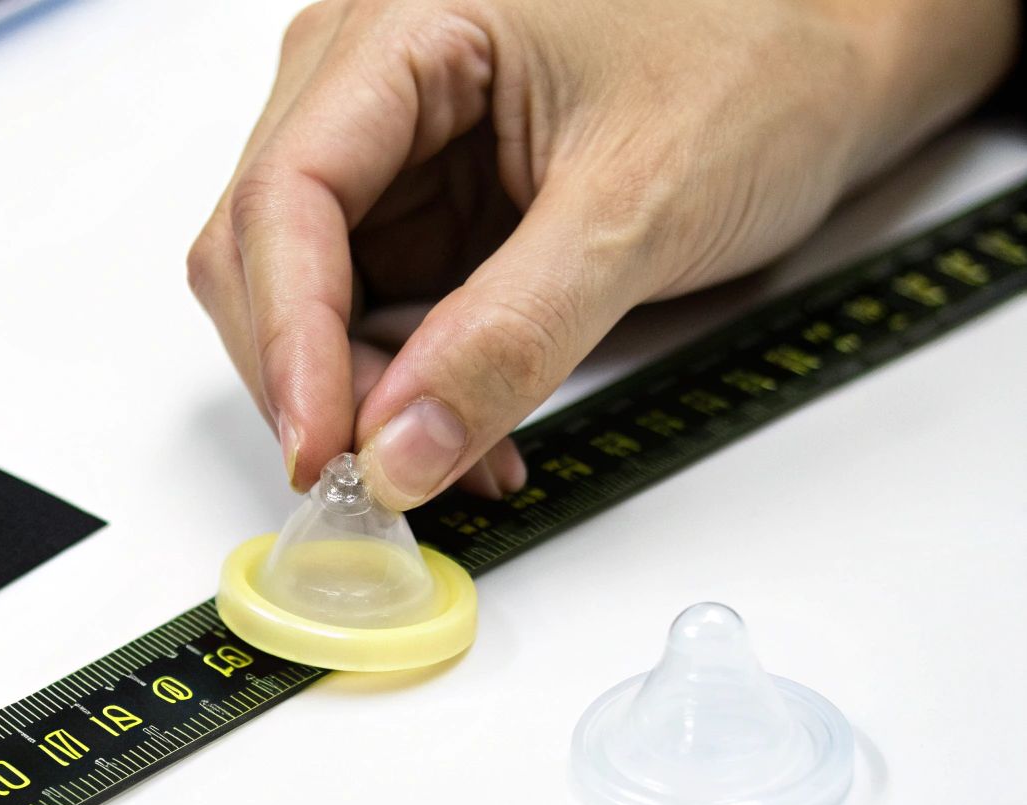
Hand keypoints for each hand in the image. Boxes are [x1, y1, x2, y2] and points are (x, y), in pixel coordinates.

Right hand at [190, 0, 1014, 506]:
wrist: (823, 66)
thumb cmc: (756, 69)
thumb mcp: (639, 205)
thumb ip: (511, 336)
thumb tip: (401, 450)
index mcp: (403, 27)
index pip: (287, 192)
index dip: (288, 335)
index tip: (324, 449)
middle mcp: (363, 77)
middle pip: (262, 249)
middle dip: (311, 376)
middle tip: (379, 479)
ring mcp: (382, 147)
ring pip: (294, 294)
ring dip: (353, 394)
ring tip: (451, 455)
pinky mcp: (411, 207)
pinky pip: (357, 313)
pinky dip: (391, 386)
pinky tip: (456, 424)